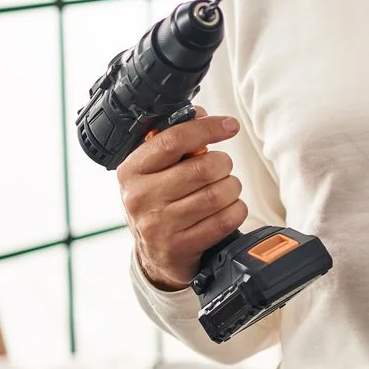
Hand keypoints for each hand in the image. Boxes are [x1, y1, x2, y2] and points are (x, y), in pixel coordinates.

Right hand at [120, 113, 245, 291]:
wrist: (153, 255)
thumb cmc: (158, 203)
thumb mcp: (154, 171)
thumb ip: (175, 142)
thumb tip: (200, 114)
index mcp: (132, 170)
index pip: (173, 140)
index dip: (207, 128)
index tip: (230, 126)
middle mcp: (140, 197)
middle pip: (202, 168)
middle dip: (223, 165)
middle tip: (222, 168)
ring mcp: (159, 225)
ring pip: (217, 194)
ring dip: (231, 188)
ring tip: (226, 189)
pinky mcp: (180, 247)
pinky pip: (224, 221)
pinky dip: (236, 210)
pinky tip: (229, 208)